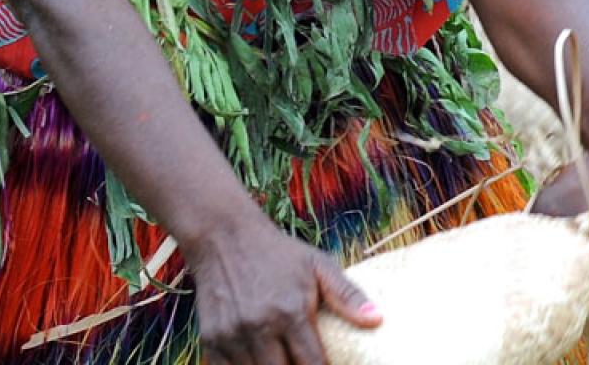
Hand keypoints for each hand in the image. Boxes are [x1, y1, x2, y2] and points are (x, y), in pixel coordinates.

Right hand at [186, 215, 374, 364]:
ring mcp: (232, 335)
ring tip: (284, 359)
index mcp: (291, 312)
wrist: (224, 236)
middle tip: (303, 362)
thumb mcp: (318, 265)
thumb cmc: (278, 253)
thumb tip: (377, 319)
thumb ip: (347, 295)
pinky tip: (260, 360)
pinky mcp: (211, 339)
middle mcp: (260, 327)